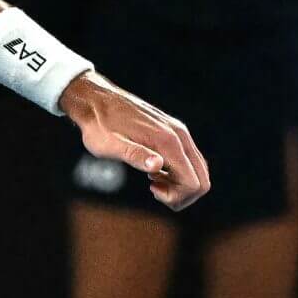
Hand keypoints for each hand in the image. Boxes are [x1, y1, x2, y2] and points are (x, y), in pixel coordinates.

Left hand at [63, 72, 210, 210]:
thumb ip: (135, 155)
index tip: (153, 190)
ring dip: (179, 184)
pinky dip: (176, 173)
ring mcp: (178, 132)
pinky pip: (187, 159)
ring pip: (197, 170)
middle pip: (202, 179)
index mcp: (167, 142)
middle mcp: (179, 135)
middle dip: (182, 194)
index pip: (193, 182)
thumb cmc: (98, 126)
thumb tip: (157, 166)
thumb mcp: (110, 146)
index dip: (176, 196)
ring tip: (151, 181)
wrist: (96, 101)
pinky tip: (153, 172)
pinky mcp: (172, 132)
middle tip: (155, 191)